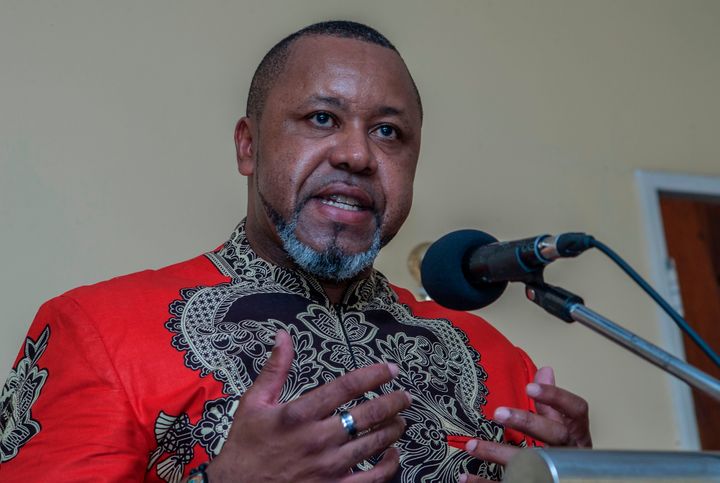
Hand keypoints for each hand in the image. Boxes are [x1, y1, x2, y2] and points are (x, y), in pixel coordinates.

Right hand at [205, 330, 411, 481]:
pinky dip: (388, 466)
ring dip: (393, 429)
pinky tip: (392, 455)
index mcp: (299, 414)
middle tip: (405, 396)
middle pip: (367, 415)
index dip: (374, 375)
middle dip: (393, 402)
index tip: (390, 369)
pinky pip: (372, 479)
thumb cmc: (245, 448)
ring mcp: (328, 467)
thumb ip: (274, 369)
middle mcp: (317, 439)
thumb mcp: (253, 403)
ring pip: (373, 444)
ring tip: (401, 420)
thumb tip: (283, 337)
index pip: (346, 387)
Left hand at [460, 367, 590, 482]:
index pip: (576, 410)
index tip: (530, 387)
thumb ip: (551, 403)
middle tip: (499, 413)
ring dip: (497, 453)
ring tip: (472, 444)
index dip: (555, 397)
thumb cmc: (565, 451)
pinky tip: (464, 476)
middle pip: (554, 435)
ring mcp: (555, 472)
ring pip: (529, 462)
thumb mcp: (563, 427)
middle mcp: (570, 452)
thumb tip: (545, 370)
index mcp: (576, 433)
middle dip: (527, 422)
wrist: (573, 481)